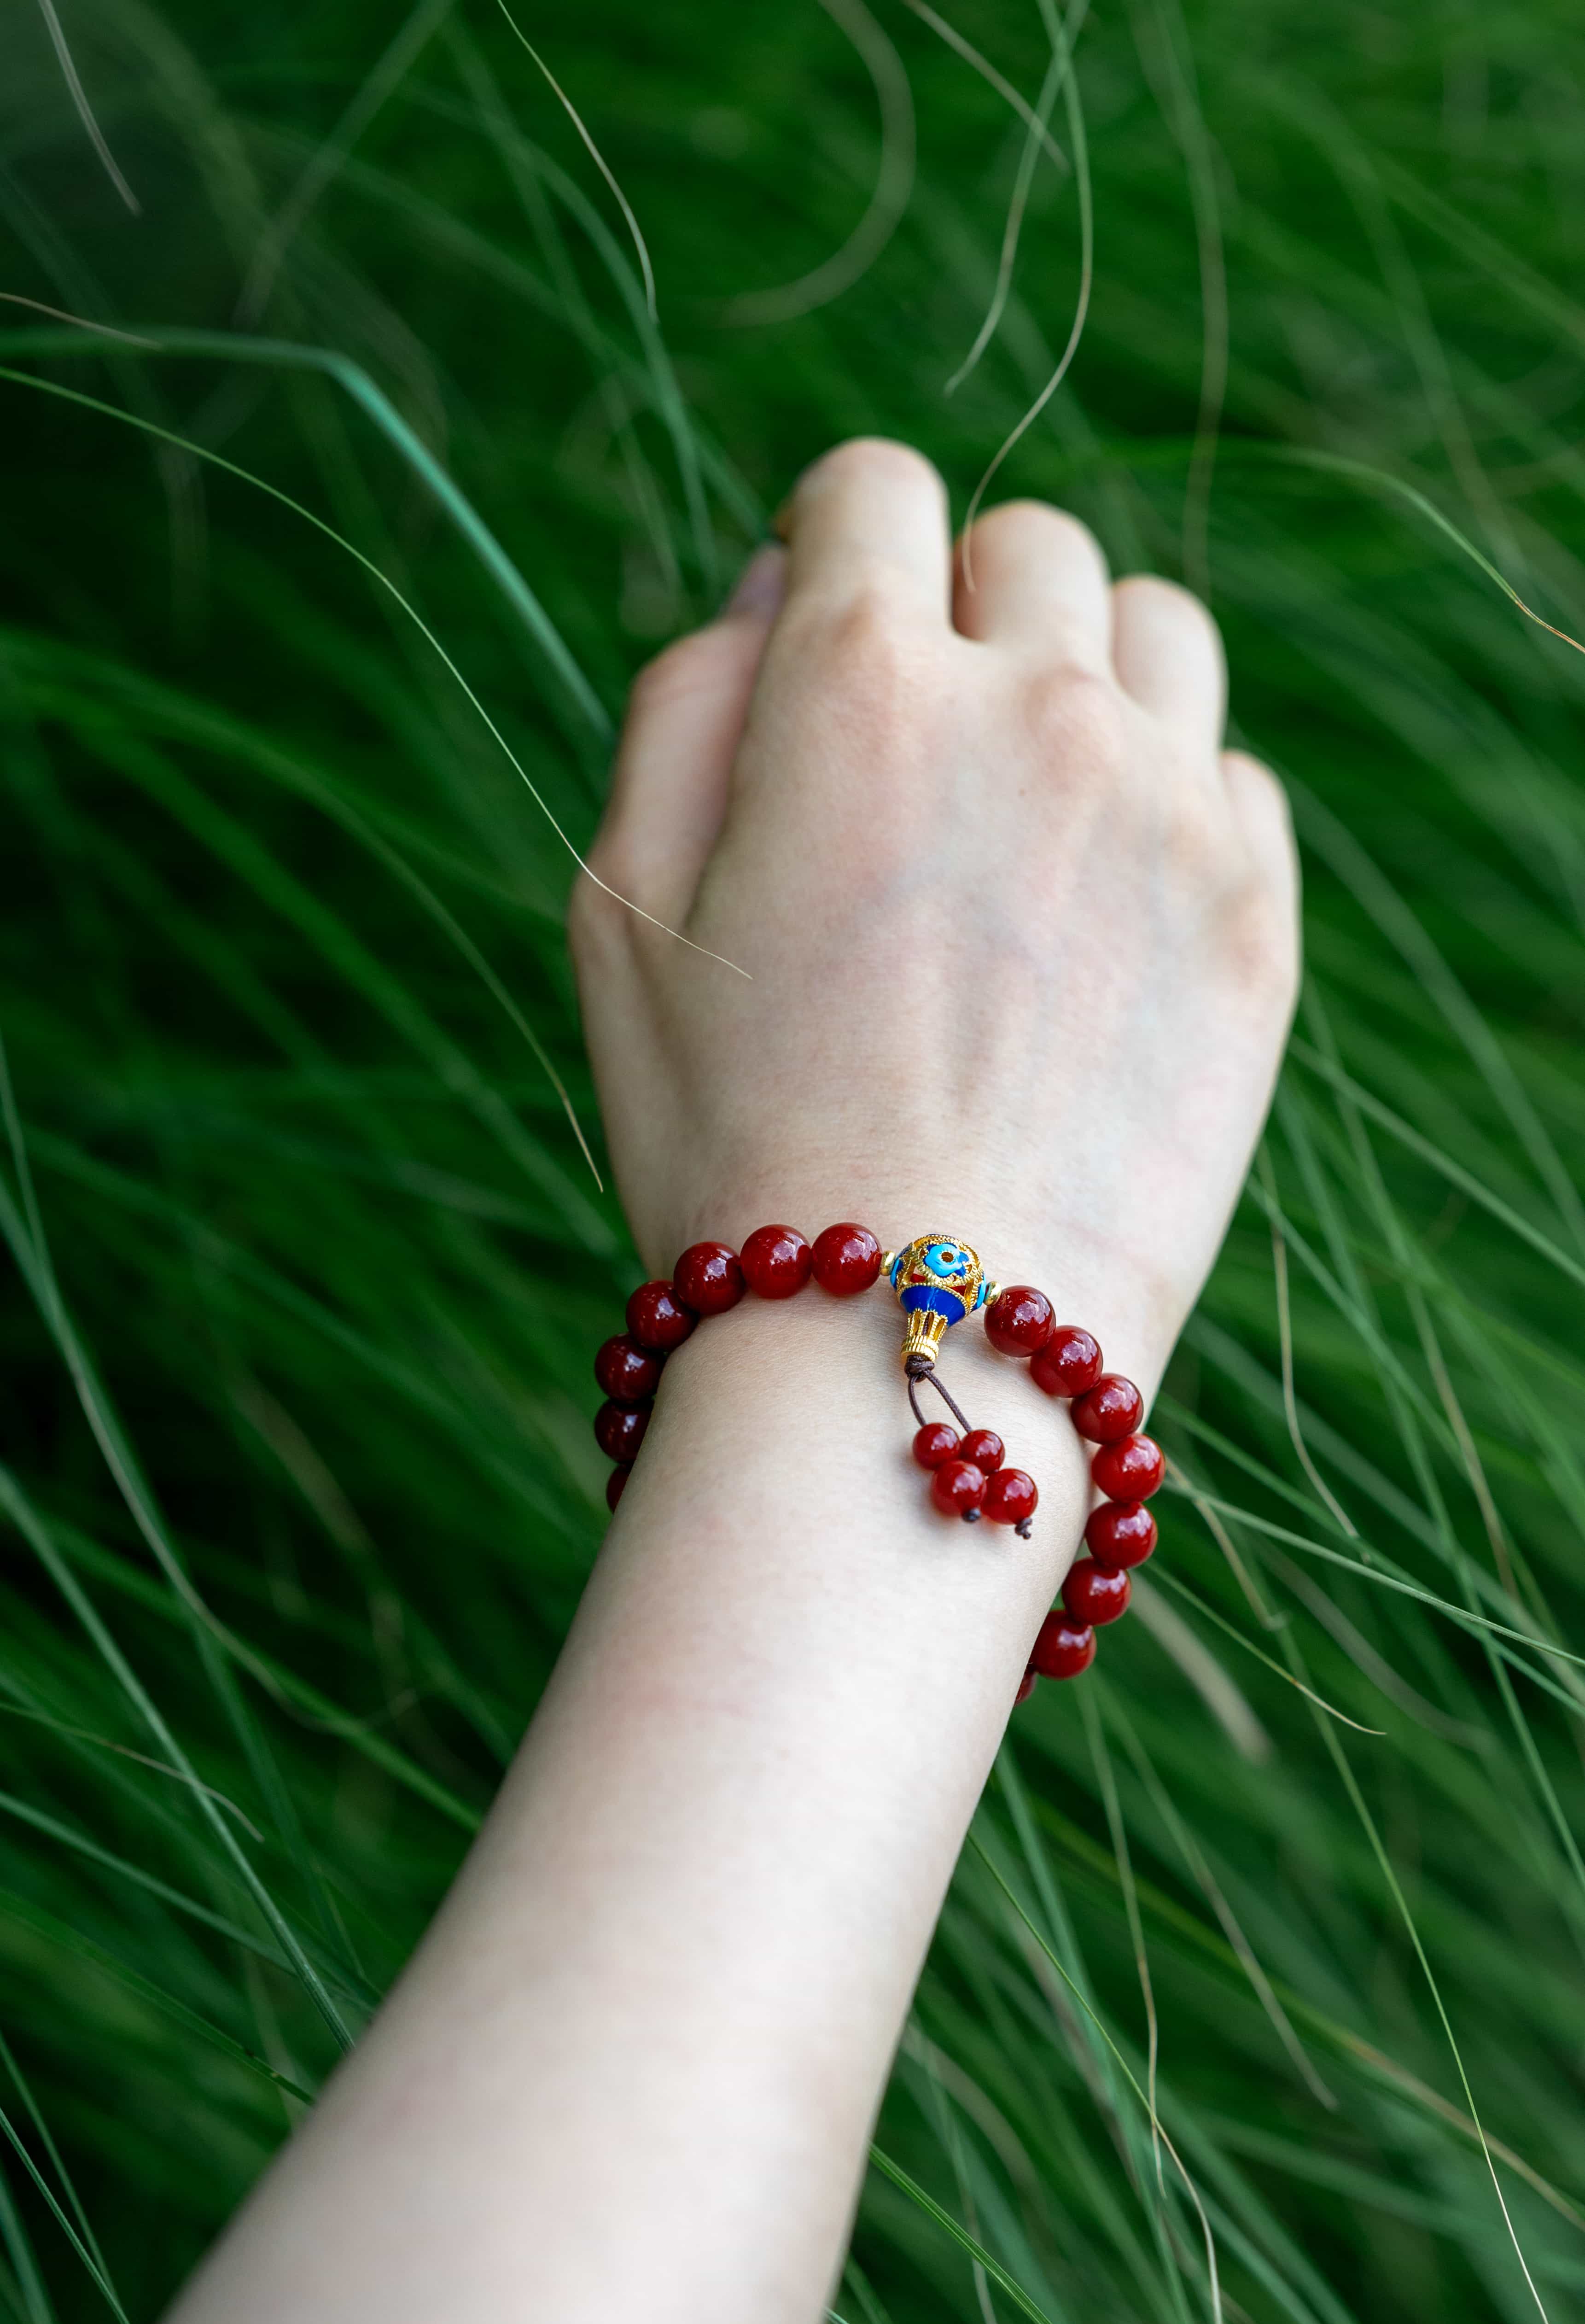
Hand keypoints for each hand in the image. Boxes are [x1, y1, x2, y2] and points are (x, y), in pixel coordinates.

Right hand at [571, 438, 1297, 1378]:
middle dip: (959, 609)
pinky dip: (1170, 799)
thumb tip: (775, 587)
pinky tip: (1101, 909)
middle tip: (917, 750)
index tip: (831, 631)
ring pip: (1155, 628)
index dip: (834, 543)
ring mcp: (1165, 809)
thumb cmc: (728, 1137)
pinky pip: (1232, 773)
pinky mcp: (1255, 915)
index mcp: (855, 686)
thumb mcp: (620, 913)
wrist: (910, 1343)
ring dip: (1085, 674)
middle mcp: (1033, 710)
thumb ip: (684, 705)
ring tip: (1027, 806)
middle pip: (1026, 545)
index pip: (871, 487)